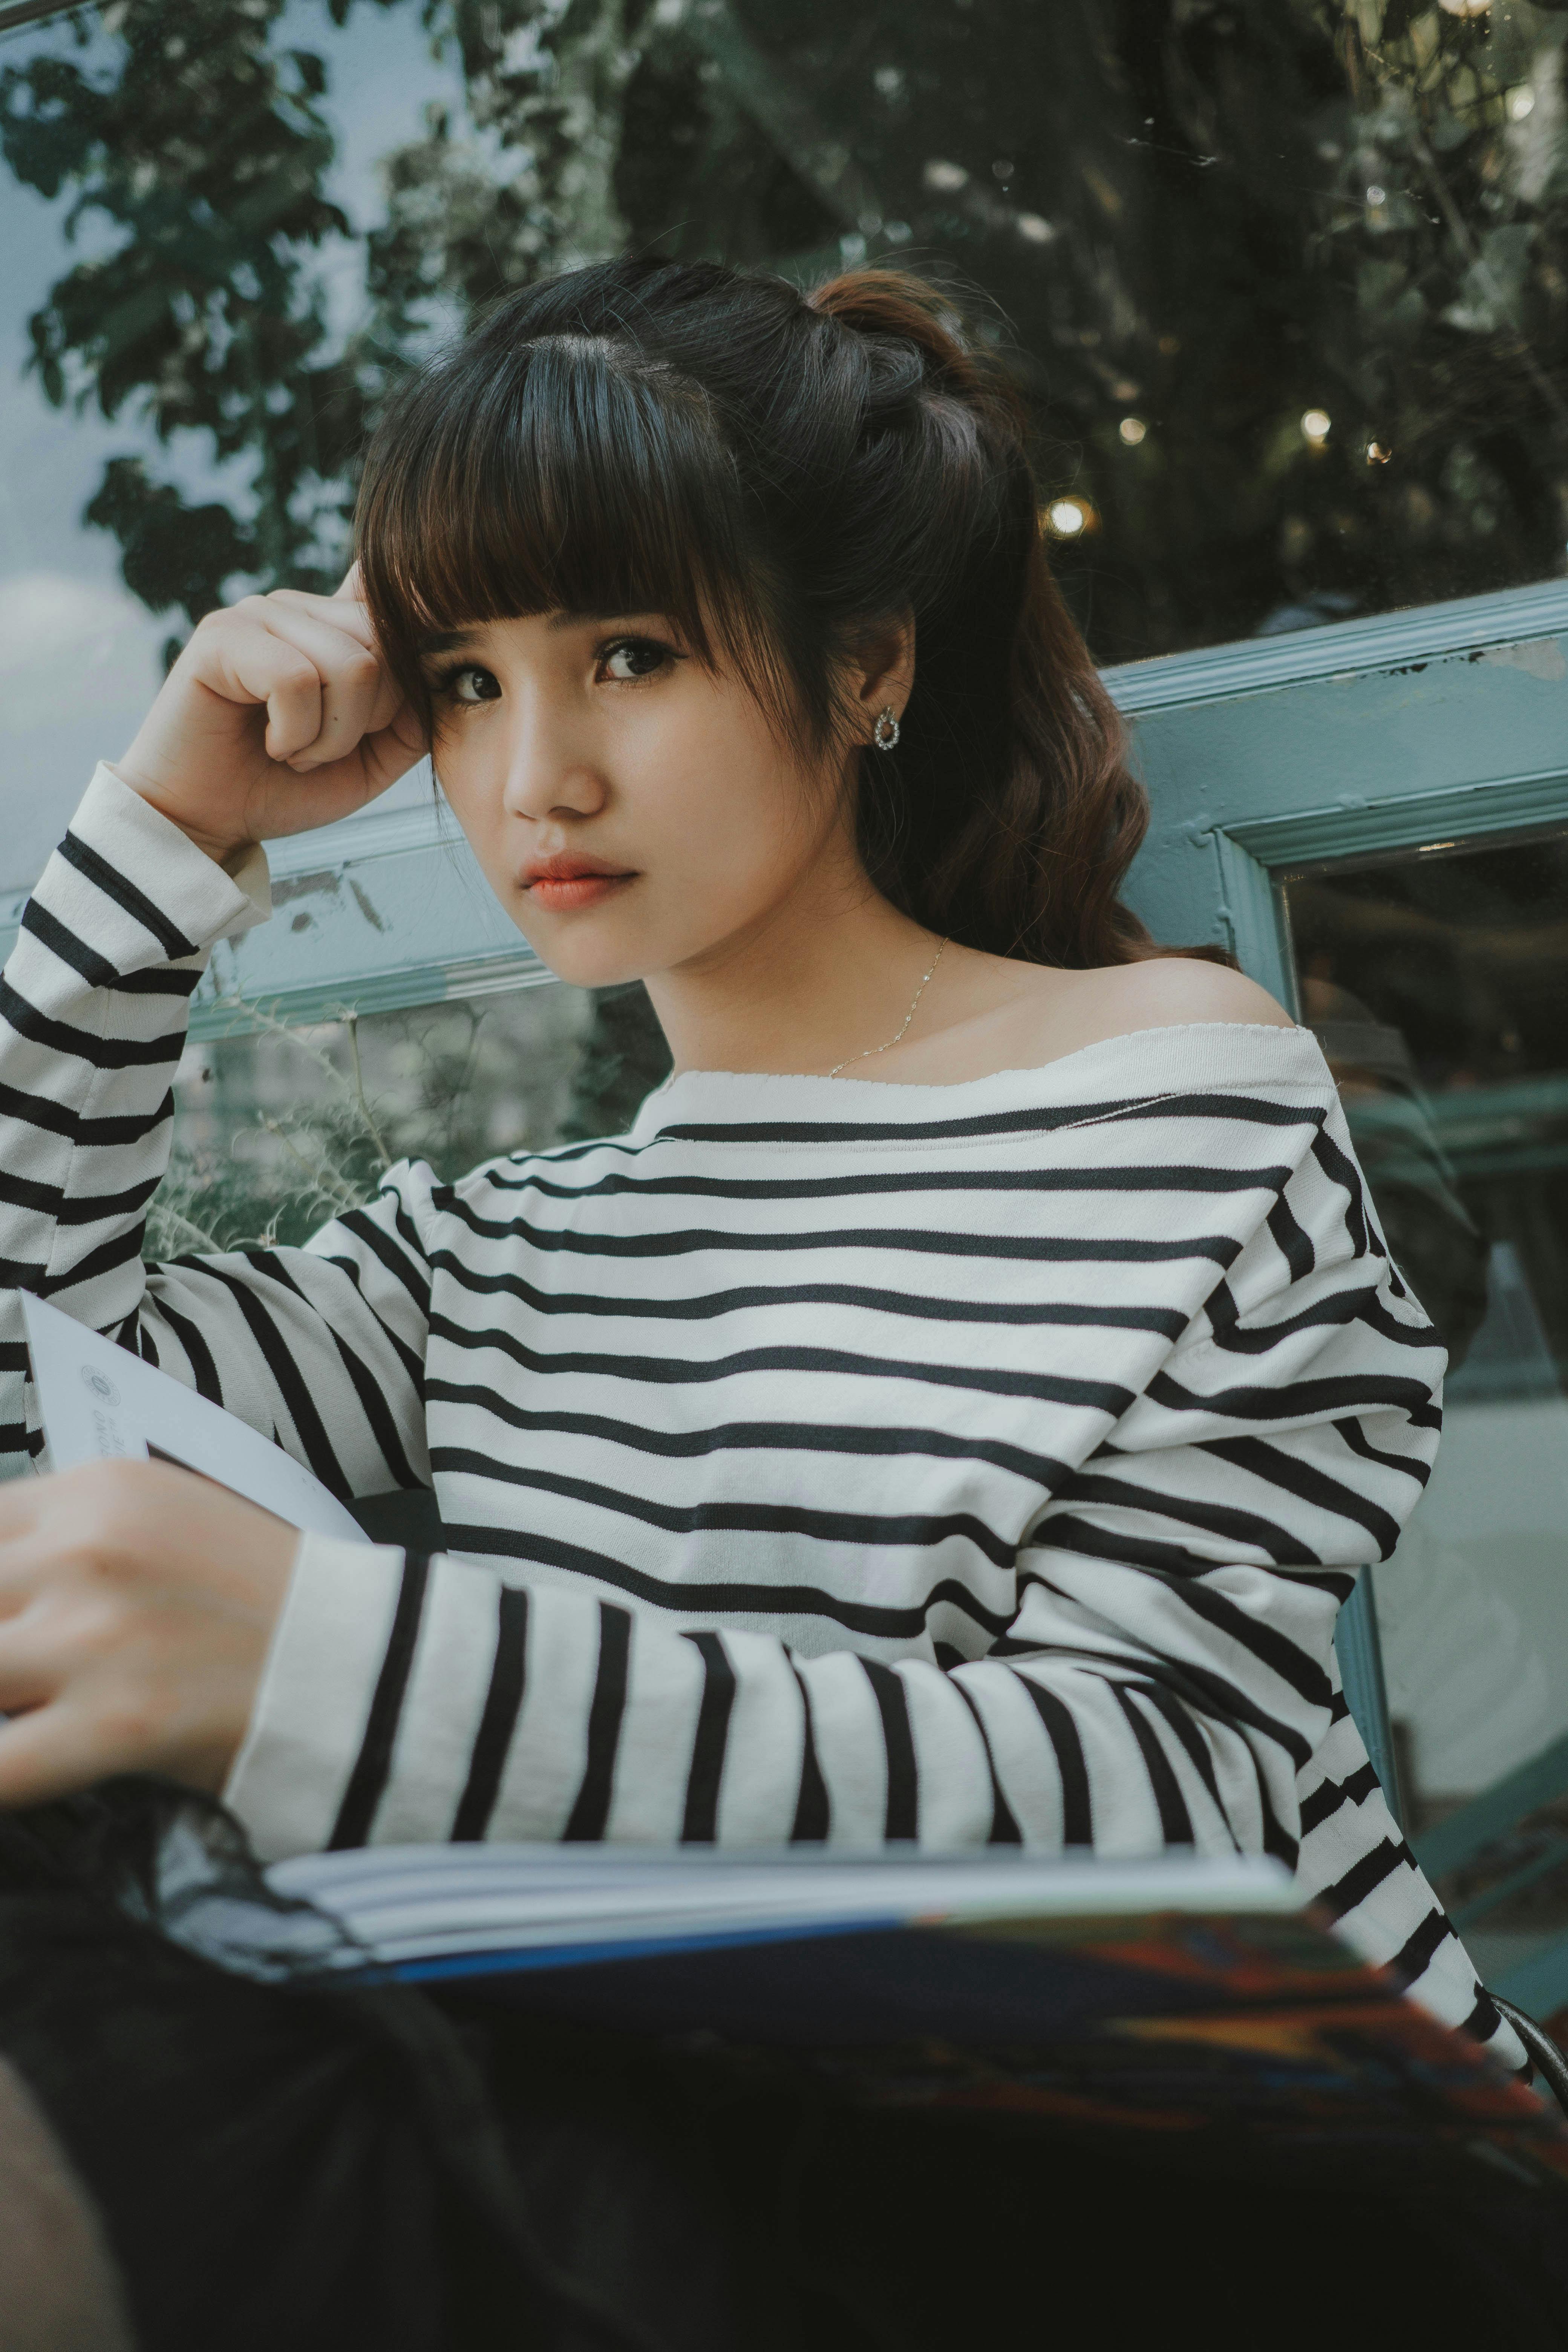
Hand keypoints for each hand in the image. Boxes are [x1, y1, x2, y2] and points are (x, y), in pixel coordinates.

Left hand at [0, 1459, 297, 1805]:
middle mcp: (89, 1551)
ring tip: (32, 1715)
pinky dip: (0, 1774)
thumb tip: (1, 1599)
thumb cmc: (261, 1599)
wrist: (363, 1659)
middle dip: (0, 1646)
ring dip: (0, 1705)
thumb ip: (62, 1543)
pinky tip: (21, 1768)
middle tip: (27, 1676)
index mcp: (96, 1493)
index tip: (11, 1622)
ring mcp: (99, 1635)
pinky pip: (0, 1767)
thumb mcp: (158, 1521)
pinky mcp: (118, 1720)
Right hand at [114, 567, 426, 862]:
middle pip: (386, 646)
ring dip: (331, 735)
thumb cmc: (286, 787)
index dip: (407, 673)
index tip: (379, 725)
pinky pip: (297, 679)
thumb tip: (437, 662)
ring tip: (293, 751)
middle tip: (319, 750)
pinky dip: (294, 733)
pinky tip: (270, 745)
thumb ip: (411, 709)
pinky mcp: (220, 637)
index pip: (397, 612)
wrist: (209, 822)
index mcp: (331, 625)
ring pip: (352, 665)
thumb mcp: (373, 756)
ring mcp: (256, 615)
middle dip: (366, 720)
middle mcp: (296, 607)